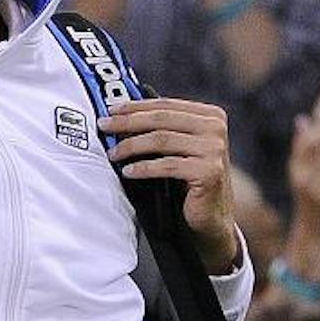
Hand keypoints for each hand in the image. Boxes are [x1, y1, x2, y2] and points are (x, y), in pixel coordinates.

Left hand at [102, 99, 241, 264]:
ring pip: (161, 140)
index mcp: (210, 115)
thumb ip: (162, 128)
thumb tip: (120, 116)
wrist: (212, 215)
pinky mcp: (209, 172)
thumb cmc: (189, 180)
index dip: (135, 107)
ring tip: (113, 153)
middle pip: (162, 119)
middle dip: (128, 122)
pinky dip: (144, 168)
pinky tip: (128, 172)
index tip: (110, 110)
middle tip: (104, 125)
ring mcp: (214, 149)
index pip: (166, 105)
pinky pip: (167, 165)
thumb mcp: (179, 147)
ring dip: (131, 146)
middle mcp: (215, 128)